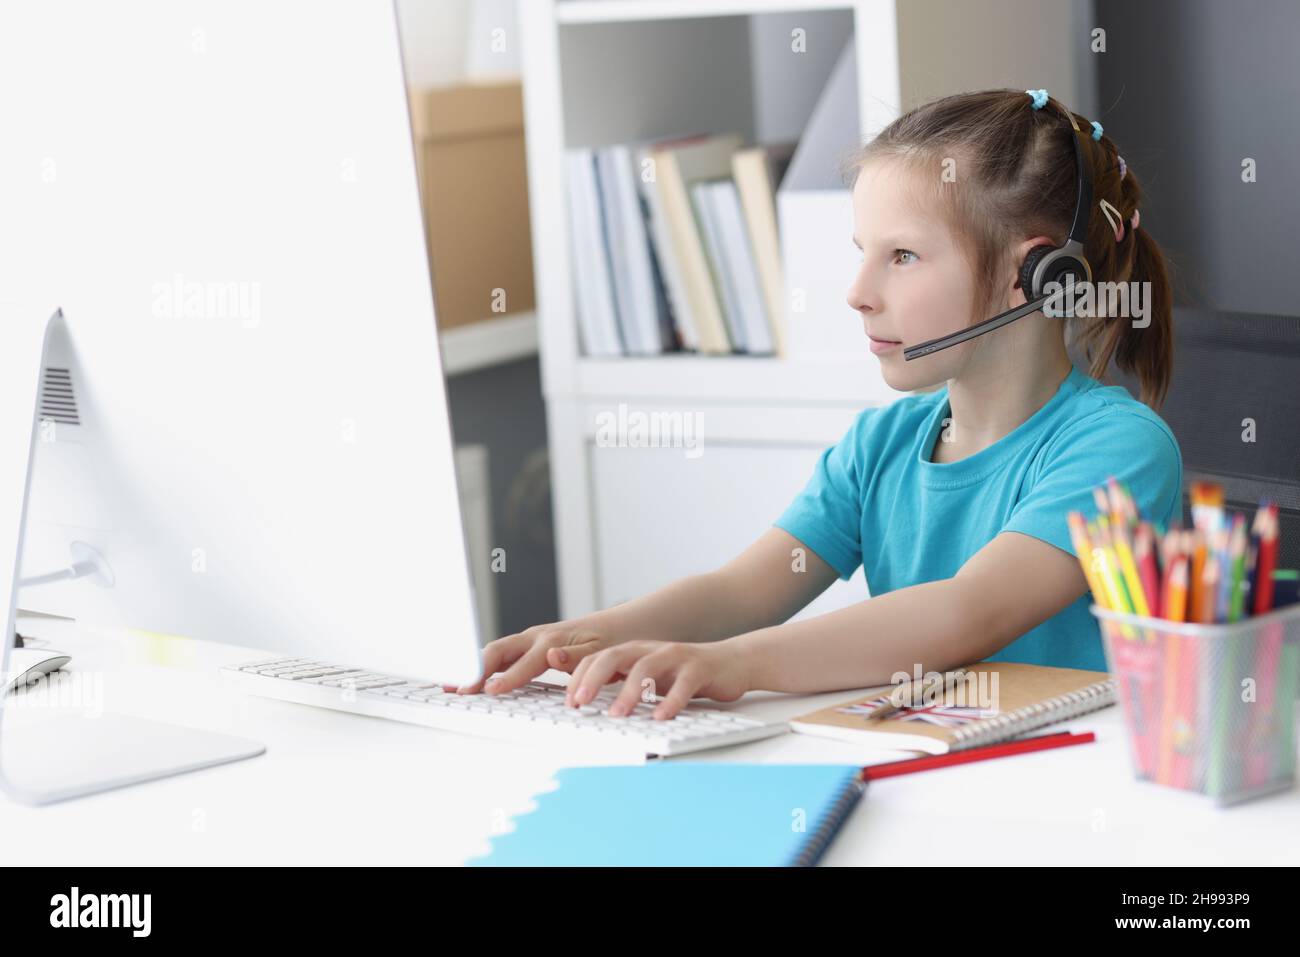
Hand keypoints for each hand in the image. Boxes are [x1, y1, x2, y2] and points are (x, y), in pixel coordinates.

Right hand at [450, 620, 621, 694]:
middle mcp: (536, 638)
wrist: (619, 626)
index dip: (504, 678)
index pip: (522, 663)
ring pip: (496, 653)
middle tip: (457, 689)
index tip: (487, 690)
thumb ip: (574, 656)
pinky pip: (503, 656)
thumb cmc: (610, 641)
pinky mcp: (530, 646)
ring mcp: (530, 641)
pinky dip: (485, 667)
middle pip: (498, 652)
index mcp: (551, 641)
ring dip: (474, 667)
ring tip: (452, 684)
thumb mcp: (599, 650)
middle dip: (475, 669)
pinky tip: (472, 679)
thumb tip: (551, 656)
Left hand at [565, 639, 750, 719]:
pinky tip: (661, 717)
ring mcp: (675, 657)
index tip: (568, 702)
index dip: (580, 677)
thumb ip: (625, 685)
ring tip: (616, 715)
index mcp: (635, 652)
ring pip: (646, 668)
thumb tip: (590, 706)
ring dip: (628, 692)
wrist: (733, 661)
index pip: (599, 658)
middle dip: (593, 679)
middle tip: (578, 703)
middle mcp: (651, 650)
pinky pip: (683, 683)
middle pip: (614, 656)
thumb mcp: (651, 677)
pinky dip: (671, 700)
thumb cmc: (685, 674)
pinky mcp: (699, 668)